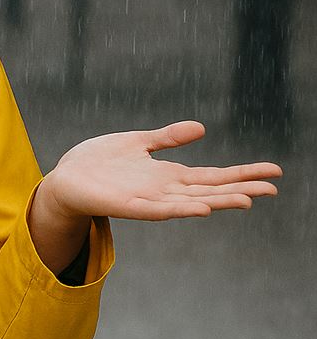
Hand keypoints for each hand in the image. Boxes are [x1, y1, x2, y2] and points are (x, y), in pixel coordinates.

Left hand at [39, 120, 282, 222]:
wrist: (64, 179)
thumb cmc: (98, 163)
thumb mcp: (138, 142)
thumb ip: (168, 138)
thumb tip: (201, 128)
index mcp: (168, 176)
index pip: (214, 175)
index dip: (243, 173)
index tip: (274, 172)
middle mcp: (164, 190)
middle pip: (210, 190)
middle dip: (241, 189)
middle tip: (273, 189)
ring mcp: (147, 200)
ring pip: (189, 203)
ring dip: (217, 202)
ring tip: (246, 200)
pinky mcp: (126, 206)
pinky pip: (157, 210)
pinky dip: (179, 210)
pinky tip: (200, 209)